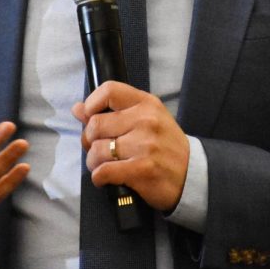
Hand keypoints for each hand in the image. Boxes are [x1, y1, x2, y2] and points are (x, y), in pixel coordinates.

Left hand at [72, 81, 189, 211]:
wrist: (191, 174)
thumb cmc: (164, 146)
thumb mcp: (145, 120)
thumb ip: (112, 112)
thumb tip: (78, 108)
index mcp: (146, 103)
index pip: (109, 90)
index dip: (92, 104)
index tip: (92, 119)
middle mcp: (146, 120)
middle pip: (95, 124)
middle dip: (89, 140)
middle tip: (98, 149)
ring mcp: (145, 145)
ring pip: (97, 150)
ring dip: (93, 162)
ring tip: (103, 165)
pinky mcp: (143, 169)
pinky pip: (104, 171)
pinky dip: (99, 177)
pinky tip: (106, 178)